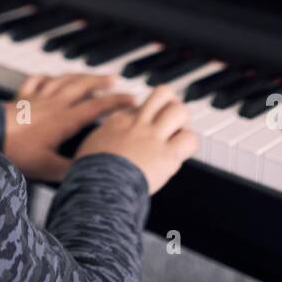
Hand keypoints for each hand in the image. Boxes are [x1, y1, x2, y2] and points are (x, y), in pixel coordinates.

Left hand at [1, 74, 136, 181]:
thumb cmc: (15, 153)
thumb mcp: (47, 168)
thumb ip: (72, 170)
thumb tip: (93, 174)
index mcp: (64, 120)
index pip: (96, 106)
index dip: (116, 102)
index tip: (132, 98)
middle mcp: (53, 104)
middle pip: (82, 86)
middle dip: (101, 81)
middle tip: (116, 79)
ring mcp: (36, 98)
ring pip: (63, 80)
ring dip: (80, 75)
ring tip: (91, 75)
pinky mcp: (20, 98)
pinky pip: (36, 81)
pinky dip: (47, 77)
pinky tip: (50, 77)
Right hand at [75, 86, 197, 193]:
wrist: (100, 186)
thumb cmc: (92, 173)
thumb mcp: (91, 145)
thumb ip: (103, 137)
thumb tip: (104, 141)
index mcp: (119, 120)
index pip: (141, 104)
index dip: (148, 113)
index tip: (148, 123)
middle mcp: (139, 123)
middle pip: (163, 94)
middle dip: (170, 104)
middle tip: (170, 118)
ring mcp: (154, 137)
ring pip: (179, 111)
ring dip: (182, 121)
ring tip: (178, 133)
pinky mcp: (167, 155)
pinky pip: (190, 139)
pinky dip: (189, 143)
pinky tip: (182, 151)